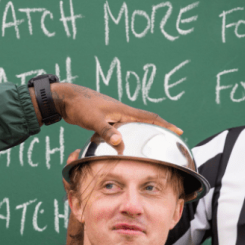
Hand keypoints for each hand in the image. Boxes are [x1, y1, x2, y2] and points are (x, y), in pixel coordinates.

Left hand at [49, 83, 181, 151]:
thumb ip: (106, 131)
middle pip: (144, 121)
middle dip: (157, 129)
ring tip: (147, 143)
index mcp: (123, 111)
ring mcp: (112, 115)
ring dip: (139, 133)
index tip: (178, 131)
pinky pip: (118, 129)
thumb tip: (120, 142)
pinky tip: (117, 145)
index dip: (165, 124)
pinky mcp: (103, 119)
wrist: (66, 99)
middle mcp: (120, 112)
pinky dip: (122, 137)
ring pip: (130, 126)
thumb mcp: (94, 120)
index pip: (149, 117)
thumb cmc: (80, 106)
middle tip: (168, 138)